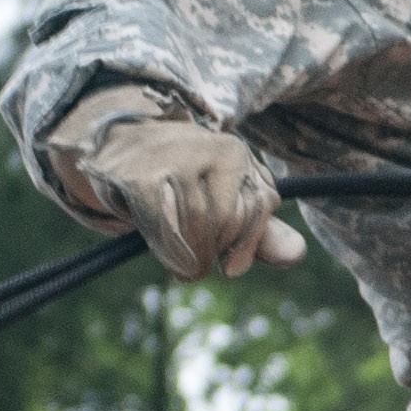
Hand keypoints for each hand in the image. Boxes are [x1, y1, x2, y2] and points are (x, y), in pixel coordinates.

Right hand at [52, 87, 301, 279]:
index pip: (260, 208)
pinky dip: (168, 251)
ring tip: (177, 254)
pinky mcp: (143, 177)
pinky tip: (164, 251)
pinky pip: (167, 230)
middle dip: (213, 250)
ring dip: (188, 255)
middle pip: (230, 221)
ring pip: (200, 227)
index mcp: (239, 155)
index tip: (229, 264)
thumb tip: (295, 255)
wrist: (115, 147)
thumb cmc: (178, 180)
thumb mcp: (224, 202)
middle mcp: (214, 149)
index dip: (245, 245)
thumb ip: (260, 231)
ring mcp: (179, 158)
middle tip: (195, 256)